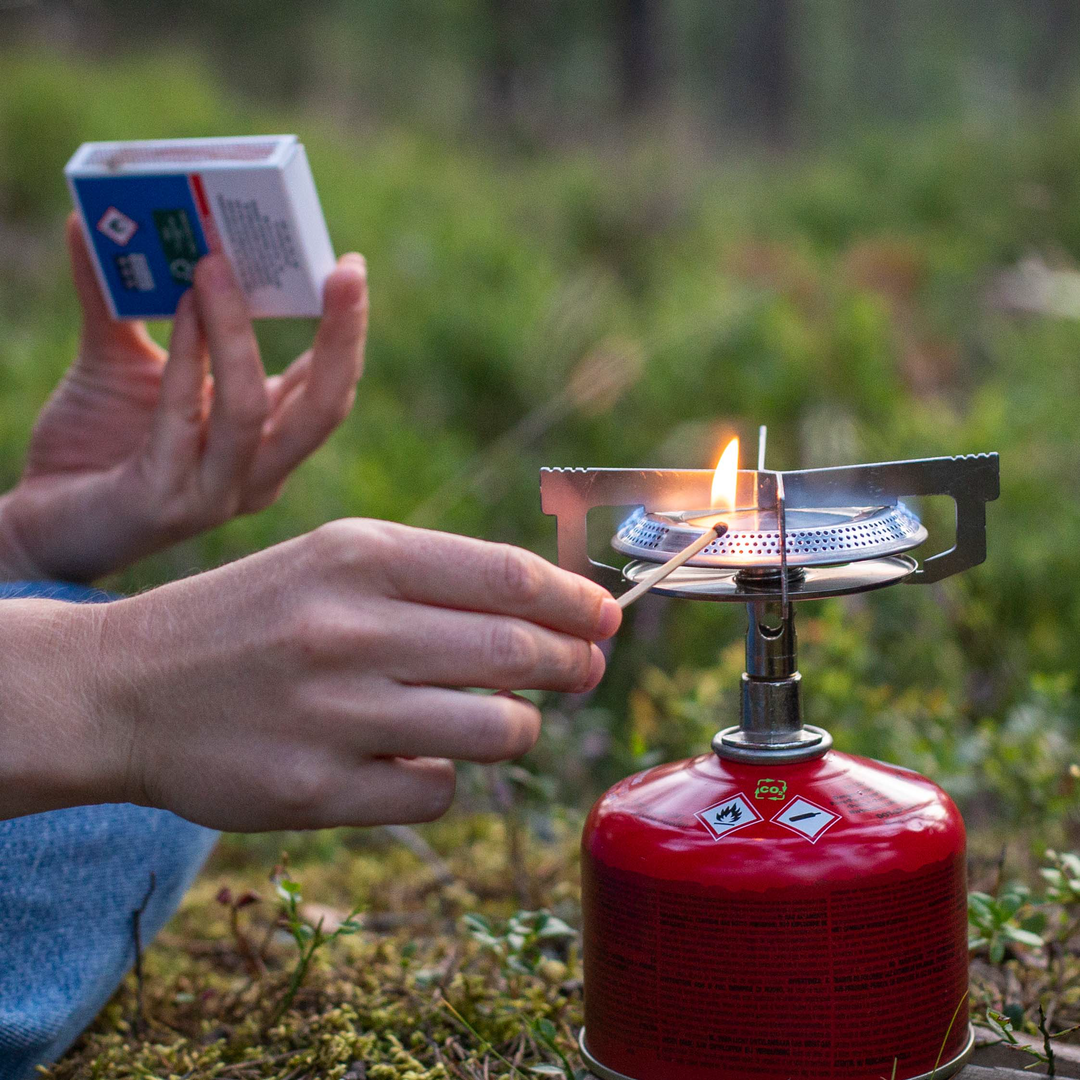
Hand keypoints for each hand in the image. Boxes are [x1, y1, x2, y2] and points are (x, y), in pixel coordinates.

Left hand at [0, 214, 367, 582]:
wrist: (45, 521)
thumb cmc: (94, 445)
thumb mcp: (116, 361)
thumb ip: (117, 300)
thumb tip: (91, 219)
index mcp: (265, 440)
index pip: (325, 387)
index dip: (346, 331)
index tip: (347, 267)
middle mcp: (257, 473)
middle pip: (324, 408)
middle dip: (343, 337)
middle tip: (345, 271)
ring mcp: (216, 493)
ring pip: (251, 411)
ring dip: (238, 334)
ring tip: (215, 265)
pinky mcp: (165, 502)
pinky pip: (185, 420)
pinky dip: (188, 359)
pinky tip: (183, 307)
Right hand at [54, 520, 619, 830]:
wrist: (125, 688)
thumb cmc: (250, 617)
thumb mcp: (330, 560)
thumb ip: (434, 577)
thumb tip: (551, 608)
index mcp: (359, 555)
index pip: (507, 576)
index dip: (574, 602)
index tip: (606, 617)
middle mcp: (349, 628)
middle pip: (516, 653)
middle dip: (572, 663)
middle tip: (587, 669)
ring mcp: (332, 714)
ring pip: (495, 729)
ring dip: (520, 727)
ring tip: (508, 719)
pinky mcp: (316, 791)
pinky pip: (436, 791)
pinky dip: (446, 775)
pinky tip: (415, 758)